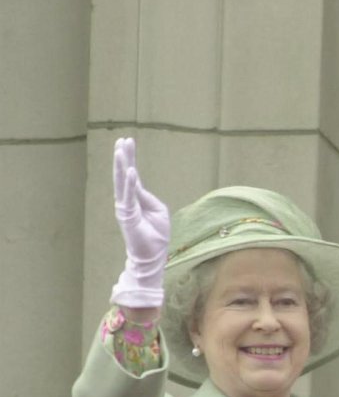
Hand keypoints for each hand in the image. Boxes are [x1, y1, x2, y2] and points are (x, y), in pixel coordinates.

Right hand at [110, 137, 169, 307]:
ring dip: (122, 166)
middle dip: (123, 156)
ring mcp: (126, 208)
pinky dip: (131, 185)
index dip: (130, 158)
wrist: (151, 257)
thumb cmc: (156, 235)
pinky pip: (129, 197)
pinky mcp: (129, 216)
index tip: (128, 141)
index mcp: (136, 199)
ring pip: (123, 183)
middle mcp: (128, 201)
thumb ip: (148, 198)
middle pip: (124, 174)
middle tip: (121, 139)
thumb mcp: (158, 211)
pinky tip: (131, 171)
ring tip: (121, 150)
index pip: (132, 175)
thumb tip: (140, 188)